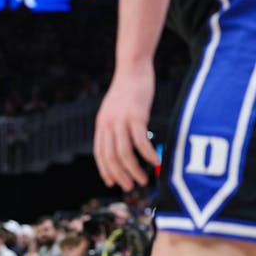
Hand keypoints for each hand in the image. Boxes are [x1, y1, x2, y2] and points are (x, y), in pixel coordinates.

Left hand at [93, 61, 158, 189]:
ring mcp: (121, 120)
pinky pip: (141, 142)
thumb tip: (126, 145)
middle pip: (110, 157)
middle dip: (120, 175)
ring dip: (133, 170)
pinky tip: (155, 161)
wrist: (132, 69)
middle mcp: (108, 124)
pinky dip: (148, 154)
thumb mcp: (116, 110)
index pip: (100, 153)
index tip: (112, 183)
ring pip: (124, 153)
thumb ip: (117, 127)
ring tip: (143, 179)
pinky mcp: (136, 116)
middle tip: (130, 186)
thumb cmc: (128, 90)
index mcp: (101, 124)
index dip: (105, 170)